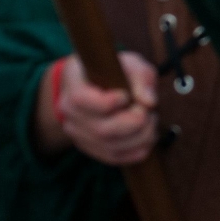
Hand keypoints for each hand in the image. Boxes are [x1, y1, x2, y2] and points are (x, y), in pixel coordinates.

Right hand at [34, 52, 159, 165]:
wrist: (100, 84)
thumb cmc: (115, 70)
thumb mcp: (131, 63)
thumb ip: (141, 77)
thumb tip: (149, 102)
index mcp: (73, 84)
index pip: (81, 100)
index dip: (108, 102)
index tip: (126, 96)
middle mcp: (69, 112)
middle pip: (101, 129)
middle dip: (135, 123)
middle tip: (148, 111)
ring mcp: (77, 132)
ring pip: (109, 146)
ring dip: (140, 137)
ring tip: (150, 121)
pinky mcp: (90, 146)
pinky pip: (113, 157)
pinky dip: (136, 152)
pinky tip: (148, 139)